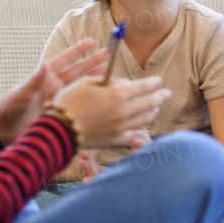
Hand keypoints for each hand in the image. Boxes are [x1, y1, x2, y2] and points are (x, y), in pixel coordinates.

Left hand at [0, 39, 106, 144]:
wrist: (1, 130)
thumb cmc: (7, 108)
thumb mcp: (21, 93)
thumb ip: (35, 80)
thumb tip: (45, 64)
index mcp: (44, 78)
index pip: (64, 60)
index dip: (77, 50)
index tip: (91, 41)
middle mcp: (53, 86)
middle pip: (77, 71)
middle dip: (92, 62)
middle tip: (107, 54)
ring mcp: (58, 99)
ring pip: (80, 86)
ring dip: (94, 79)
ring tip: (110, 73)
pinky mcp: (60, 112)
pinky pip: (78, 103)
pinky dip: (90, 99)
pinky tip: (101, 97)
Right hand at [52, 75, 170, 148]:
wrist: (56, 130)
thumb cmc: (68, 101)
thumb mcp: (86, 82)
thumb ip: (109, 81)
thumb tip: (124, 83)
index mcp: (117, 95)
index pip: (144, 87)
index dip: (154, 83)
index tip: (159, 81)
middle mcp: (123, 112)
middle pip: (150, 104)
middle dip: (160, 97)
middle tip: (166, 94)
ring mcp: (120, 128)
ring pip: (144, 120)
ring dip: (153, 113)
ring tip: (156, 108)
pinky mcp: (114, 141)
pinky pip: (133, 136)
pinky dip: (140, 131)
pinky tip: (142, 128)